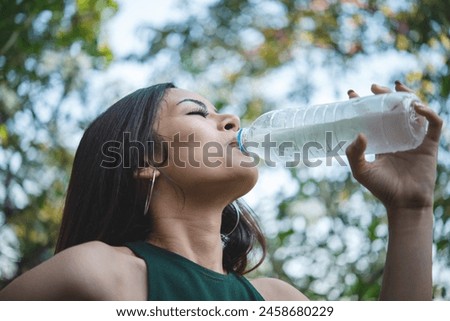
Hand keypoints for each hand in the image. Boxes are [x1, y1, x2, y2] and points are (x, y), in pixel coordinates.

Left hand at [345, 82, 442, 210]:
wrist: (403, 203)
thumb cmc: (382, 189)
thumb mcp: (361, 171)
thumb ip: (354, 154)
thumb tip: (359, 134)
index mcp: (382, 140)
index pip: (373, 116)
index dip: (363, 103)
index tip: (352, 93)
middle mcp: (398, 136)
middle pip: (394, 109)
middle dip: (385, 95)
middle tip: (373, 87)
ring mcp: (415, 139)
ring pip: (414, 111)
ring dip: (407, 96)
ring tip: (396, 87)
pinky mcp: (430, 145)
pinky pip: (434, 124)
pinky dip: (428, 113)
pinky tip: (417, 107)